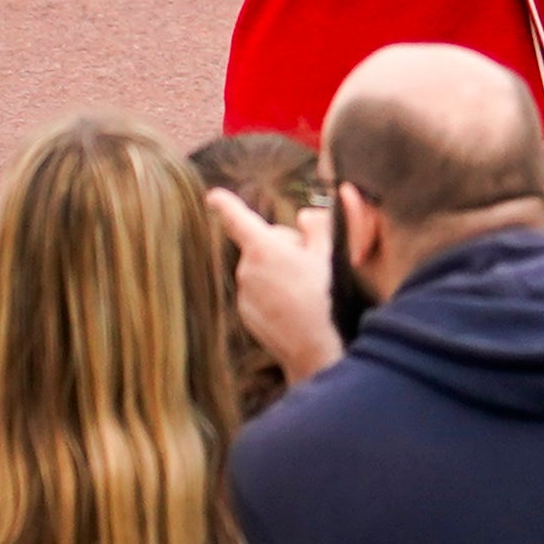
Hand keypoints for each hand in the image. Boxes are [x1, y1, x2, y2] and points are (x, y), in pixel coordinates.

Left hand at [210, 187, 343, 383]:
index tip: (213, 195)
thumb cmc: (325, 296)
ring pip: (262, 270)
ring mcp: (244, 294)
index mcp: (263, 249)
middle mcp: (246, 269)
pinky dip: (275, 293)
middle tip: (311, 263)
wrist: (315, 347)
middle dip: (283, 247)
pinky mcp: (247, 314)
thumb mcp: (330, 253)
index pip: (239, 219)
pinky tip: (296, 306)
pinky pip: (260, 292)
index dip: (226, 204)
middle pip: (262, 244)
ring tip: (306, 290)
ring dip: (280, 272)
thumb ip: (316, 226)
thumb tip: (304, 216)